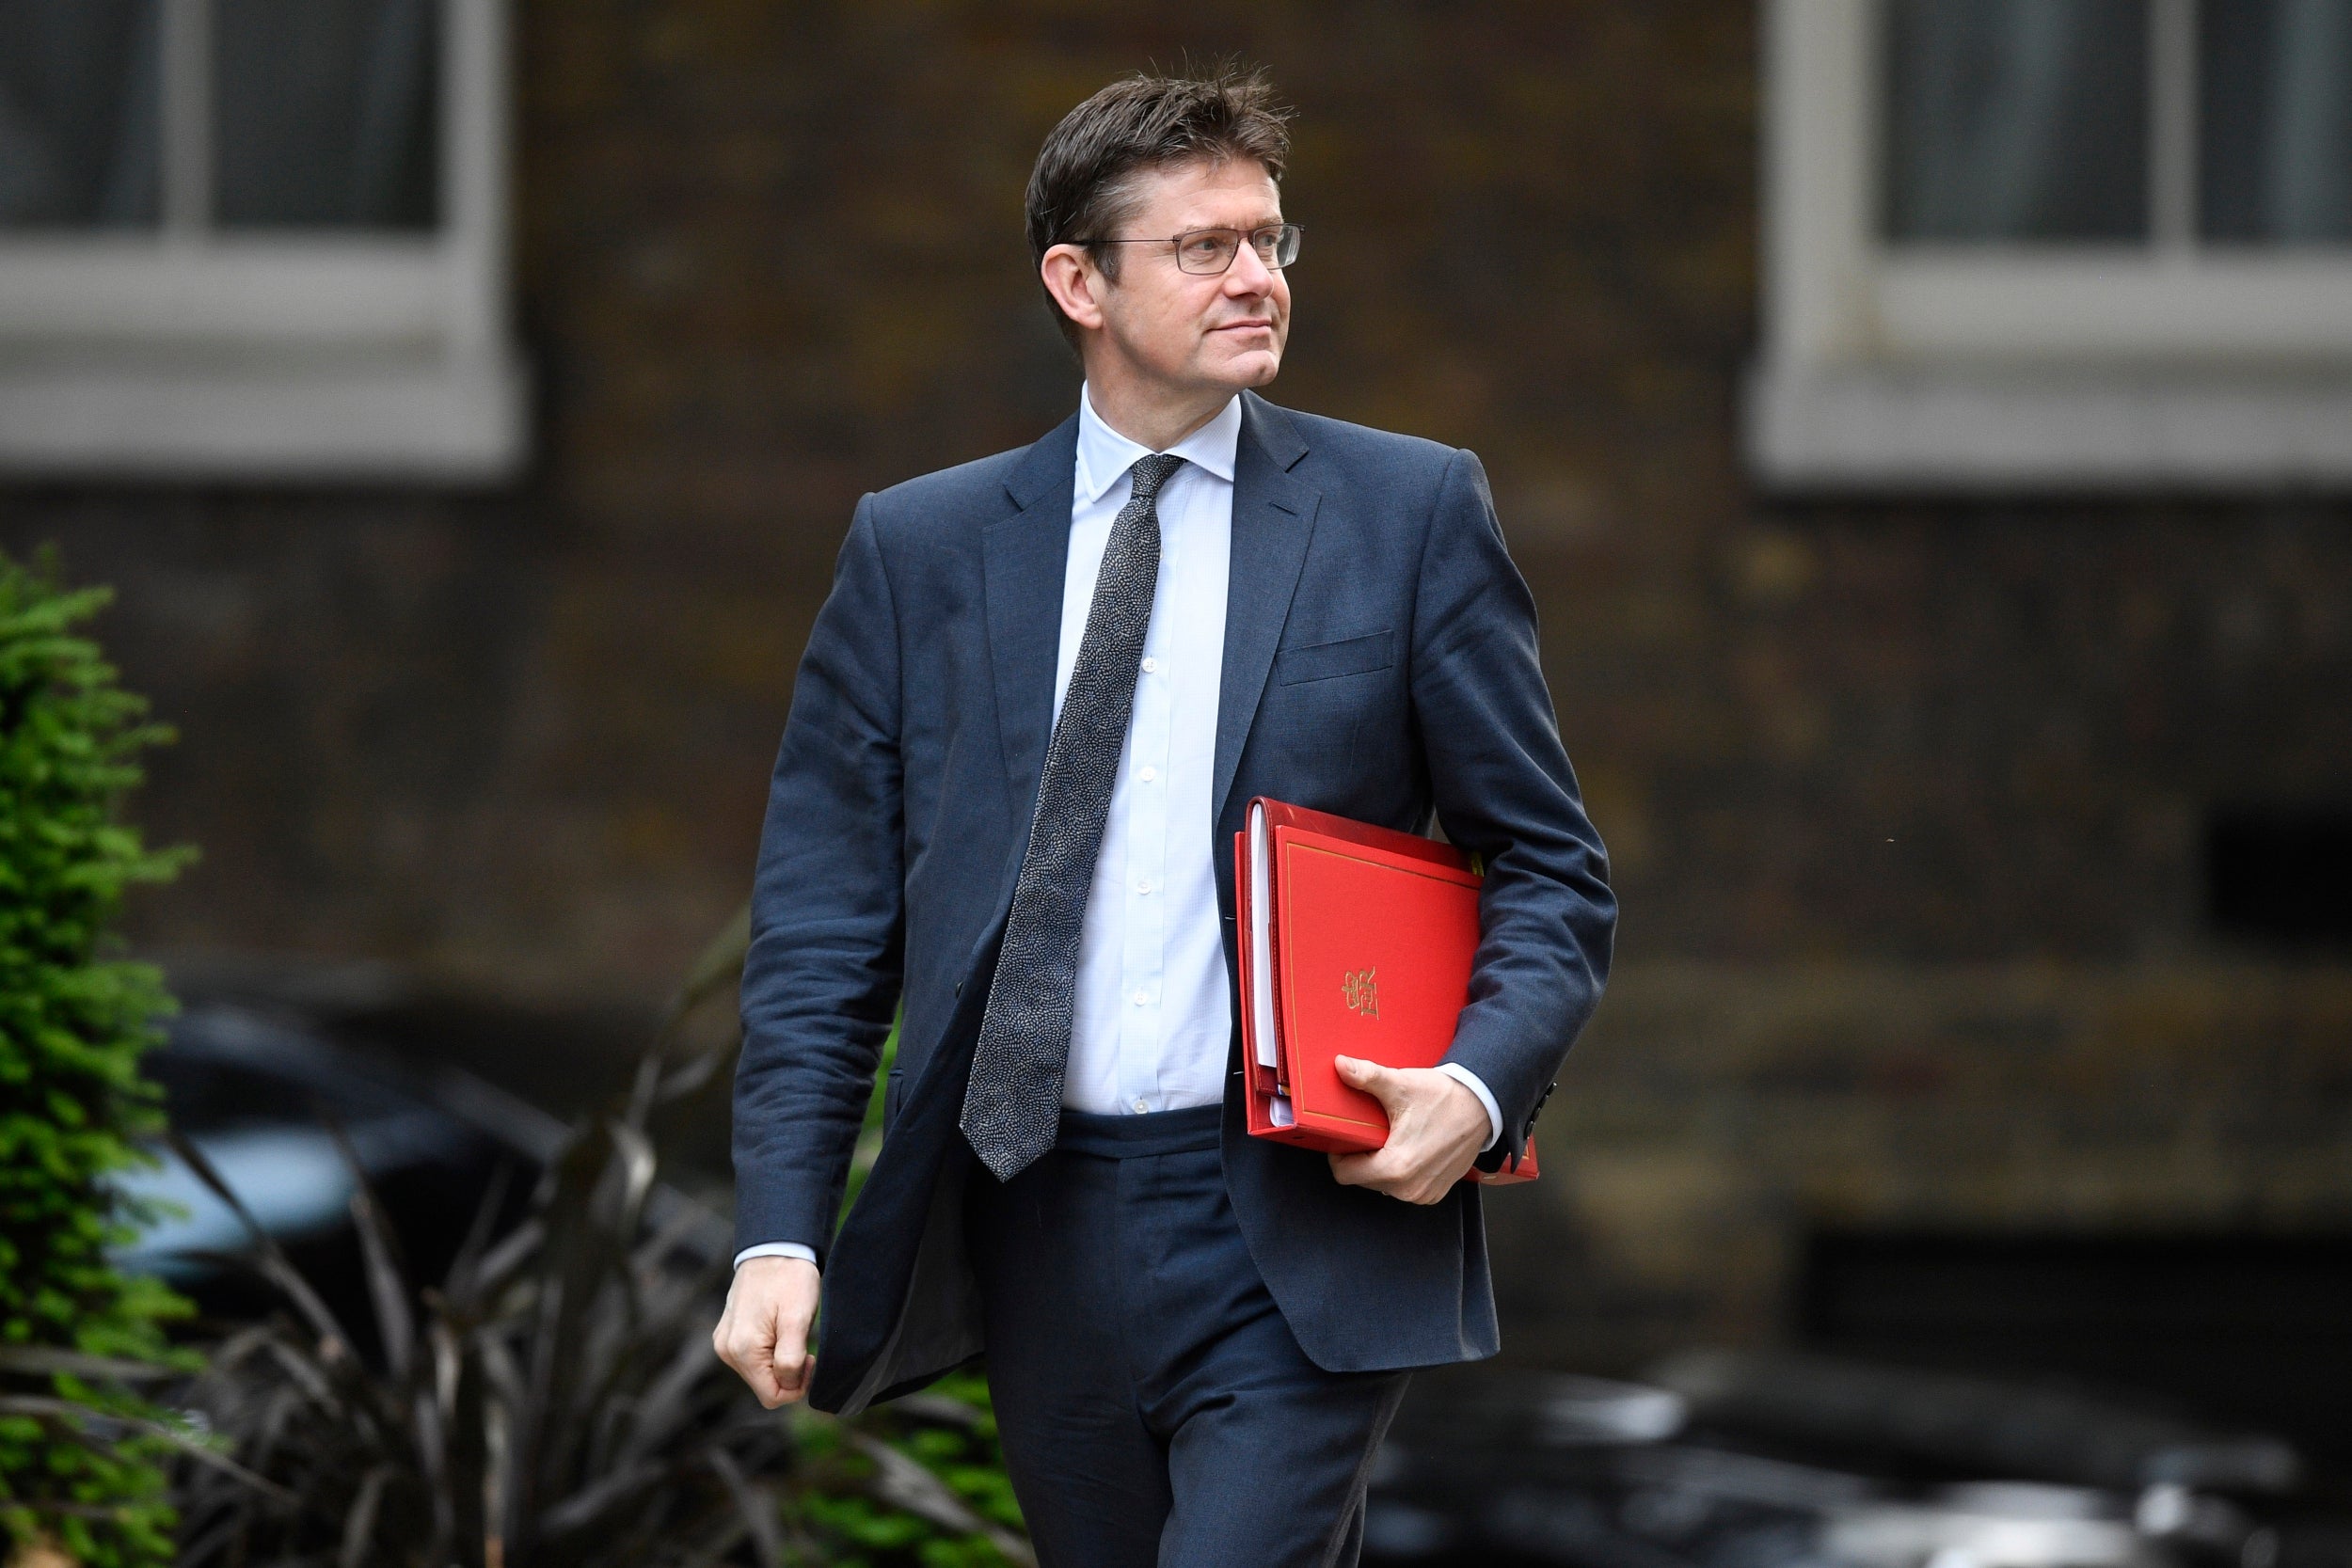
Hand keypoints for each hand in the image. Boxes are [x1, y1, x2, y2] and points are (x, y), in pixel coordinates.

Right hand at [712, 1255, 821, 1406]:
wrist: (774, 1246)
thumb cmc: (789, 1278)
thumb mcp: (797, 1318)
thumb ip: (790, 1359)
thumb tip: (788, 1387)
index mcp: (742, 1350)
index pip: (772, 1396)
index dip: (797, 1386)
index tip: (810, 1358)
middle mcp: (727, 1350)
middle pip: (765, 1386)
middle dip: (789, 1373)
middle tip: (804, 1344)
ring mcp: (725, 1342)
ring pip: (759, 1373)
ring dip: (780, 1361)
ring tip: (791, 1331)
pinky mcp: (728, 1334)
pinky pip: (752, 1358)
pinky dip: (770, 1352)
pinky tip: (779, 1328)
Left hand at [1326, 1057, 1490, 1204]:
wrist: (1483, 1106)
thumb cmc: (1445, 1098)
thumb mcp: (1401, 1085)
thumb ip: (1367, 1076)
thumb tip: (1341, 1065)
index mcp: (1396, 1167)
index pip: (1344, 1174)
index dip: (1338, 1153)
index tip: (1346, 1136)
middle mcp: (1409, 1188)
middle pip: (1362, 1179)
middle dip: (1361, 1157)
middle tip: (1371, 1132)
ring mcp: (1423, 1194)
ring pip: (1382, 1185)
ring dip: (1380, 1165)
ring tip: (1390, 1139)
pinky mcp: (1434, 1194)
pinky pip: (1403, 1188)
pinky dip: (1400, 1172)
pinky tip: (1408, 1148)